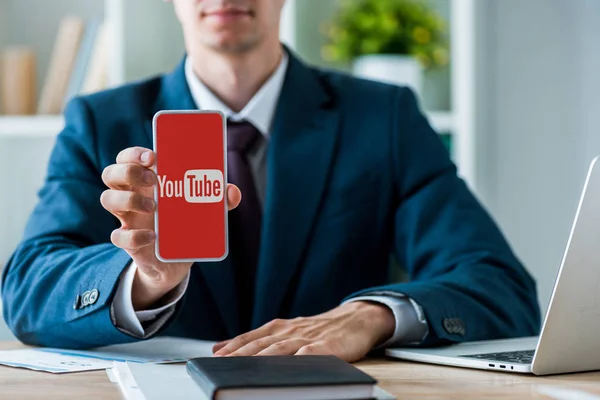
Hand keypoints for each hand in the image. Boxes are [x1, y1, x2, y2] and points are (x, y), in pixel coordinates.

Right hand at [100, 146, 240, 309]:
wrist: (176, 261)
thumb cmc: (186, 223)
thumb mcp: (204, 209)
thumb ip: (219, 199)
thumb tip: (233, 191)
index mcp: (146, 181)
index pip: (127, 158)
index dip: (133, 154)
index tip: (153, 156)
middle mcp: (131, 195)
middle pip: (110, 173)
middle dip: (128, 171)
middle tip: (154, 179)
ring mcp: (127, 218)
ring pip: (106, 199)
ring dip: (128, 199)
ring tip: (154, 207)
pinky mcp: (129, 242)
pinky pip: (117, 236)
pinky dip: (134, 235)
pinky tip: (153, 236)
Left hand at [212, 301, 394, 361]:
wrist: (355, 319)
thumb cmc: (318, 330)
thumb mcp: (286, 331)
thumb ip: (257, 340)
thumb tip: (220, 347)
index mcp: (279, 328)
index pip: (251, 338)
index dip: (232, 347)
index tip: (214, 356)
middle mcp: (290, 331)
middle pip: (262, 344)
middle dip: (240, 354)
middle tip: (222, 364)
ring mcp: (309, 337)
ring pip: (282, 348)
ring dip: (263, 357)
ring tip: (247, 368)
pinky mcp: (328, 346)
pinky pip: (314, 353)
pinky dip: (302, 357)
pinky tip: (294, 364)